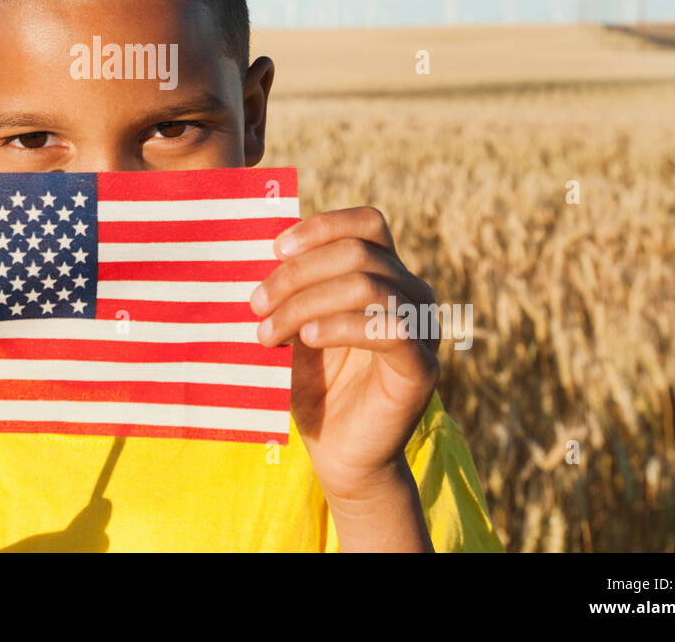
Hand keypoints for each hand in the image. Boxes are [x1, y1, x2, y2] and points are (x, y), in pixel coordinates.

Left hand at [250, 206, 438, 514]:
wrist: (336, 451)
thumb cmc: (313, 382)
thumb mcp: (295, 323)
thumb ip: (289, 286)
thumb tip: (250, 245)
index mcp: (385, 273)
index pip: (367, 223)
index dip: (322, 227)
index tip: (275, 249)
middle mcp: (411, 293)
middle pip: (358, 252)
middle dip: (297, 274)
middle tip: (256, 303)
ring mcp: (423, 328)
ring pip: (367, 285)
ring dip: (307, 303)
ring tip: (269, 332)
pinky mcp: (422, 367)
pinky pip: (390, 329)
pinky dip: (341, 326)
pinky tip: (308, 338)